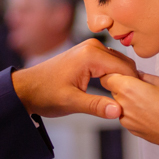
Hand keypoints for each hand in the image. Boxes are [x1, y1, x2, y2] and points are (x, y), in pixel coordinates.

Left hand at [12, 39, 137, 118]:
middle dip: (127, 83)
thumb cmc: (44, 94)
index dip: (131, 87)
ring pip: (118, 63)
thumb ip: (96, 106)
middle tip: (124, 103)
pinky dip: (113, 76)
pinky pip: (109, 63)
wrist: (26, 88)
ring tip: (115, 98)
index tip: (131, 103)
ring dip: (120, 79)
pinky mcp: (88, 53)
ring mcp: (90, 48)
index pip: (125, 69)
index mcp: (91, 55)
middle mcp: (93, 46)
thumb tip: (119, 111)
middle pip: (124, 64)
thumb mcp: (71, 103)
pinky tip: (108, 91)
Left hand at [100, 72, 158, 158]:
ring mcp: (125, 119)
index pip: (107, 78)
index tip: (125, 74)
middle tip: (141, 86)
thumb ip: (145, 76)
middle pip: (113, 91)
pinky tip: (150, 112)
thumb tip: (137, 74)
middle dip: (123, 86)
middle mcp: (122, 104)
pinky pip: (127, 115)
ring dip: (128, 100)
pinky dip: (134, 112)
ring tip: (149, 101)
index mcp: (128, 88)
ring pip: (120, 104)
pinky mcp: (130, 129)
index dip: (115, 74)